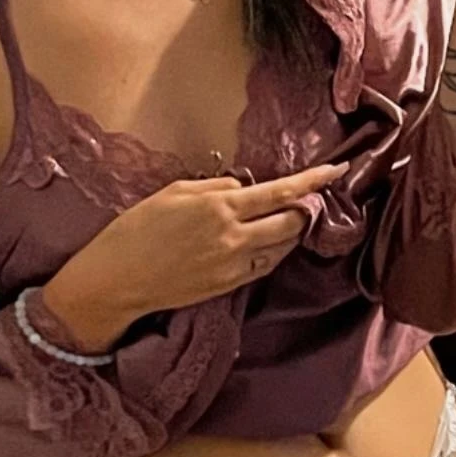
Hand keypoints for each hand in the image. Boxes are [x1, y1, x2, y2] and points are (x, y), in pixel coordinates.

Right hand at [41, 161, 346, 347]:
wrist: (118, 279)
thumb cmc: (136, 229)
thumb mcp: (173, 192)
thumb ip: (214, 187)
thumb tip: (243, 188)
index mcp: (220, 206)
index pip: (280, 192)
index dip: (313, 181)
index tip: (338, 171)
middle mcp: (234, 236)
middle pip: (291, 221)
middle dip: (308, 208)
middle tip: (316, 197)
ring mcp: (233, 264)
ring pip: (282, 247)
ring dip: (294, 231)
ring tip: (295, 217)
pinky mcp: (228, 285)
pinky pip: (264, 265)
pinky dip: (274, 251)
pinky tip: (270, 242)